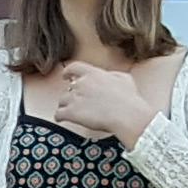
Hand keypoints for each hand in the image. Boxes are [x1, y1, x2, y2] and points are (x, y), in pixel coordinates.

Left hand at [42, 61, 158, 143]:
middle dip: (72, 95)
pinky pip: (58, 114)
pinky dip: (59, 116)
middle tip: (78, 101)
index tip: (66, 76)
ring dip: (66, 106)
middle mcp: (81, 84)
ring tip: (72, 111)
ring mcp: (75, 98)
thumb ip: (112, 75)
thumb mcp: (124, 78)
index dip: (68, 72)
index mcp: (93, 74)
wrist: (126, 115)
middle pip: (68, 89)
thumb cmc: (128, 99)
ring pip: (62, 101)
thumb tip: (109, 76)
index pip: (74, 68)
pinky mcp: (72, 112)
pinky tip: (62, 119)